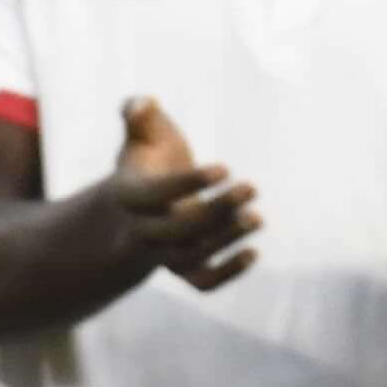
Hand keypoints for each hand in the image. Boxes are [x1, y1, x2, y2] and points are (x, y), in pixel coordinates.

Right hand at [107, 93, 260, 289]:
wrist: (138, 207)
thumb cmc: (148, 161)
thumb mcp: (142, 135)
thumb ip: (140, 116)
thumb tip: (141, 103)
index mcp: (129, 195)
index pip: (155, 195)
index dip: (189, 183)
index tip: (225, 168)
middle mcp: (142, 229)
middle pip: (175, 231)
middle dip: (216, 211)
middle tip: (251, 187)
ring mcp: (162, 252)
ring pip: (190, 258)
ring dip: (226, 239)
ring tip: (256, 216)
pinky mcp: (183, 268)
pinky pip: (203, 283)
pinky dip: (228, 274)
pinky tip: (254, 252)